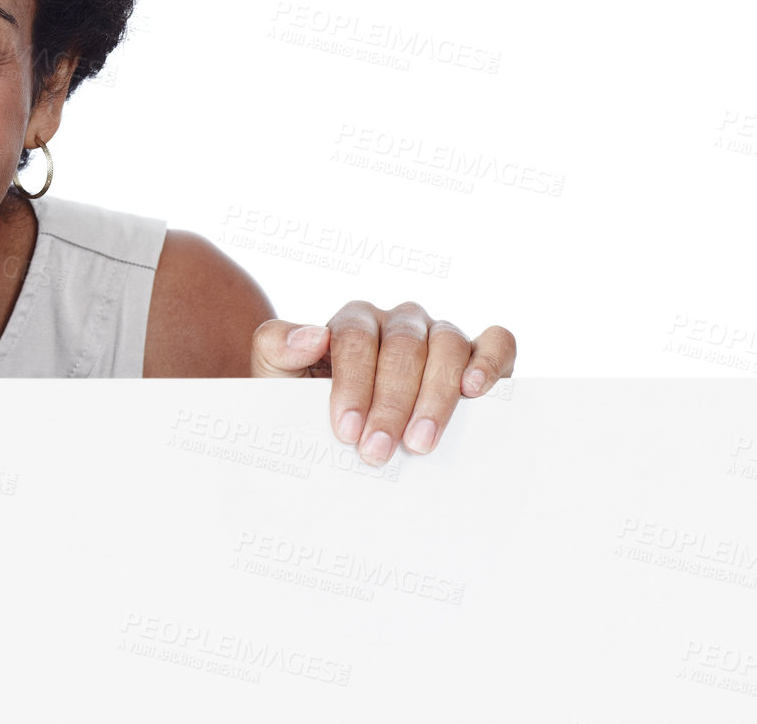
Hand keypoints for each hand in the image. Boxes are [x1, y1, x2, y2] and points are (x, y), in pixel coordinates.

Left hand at [249, 300, 515, 465]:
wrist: (344, 430)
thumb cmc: (311, 403)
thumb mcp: (278, 378)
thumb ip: (277, 348)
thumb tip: (313, 335)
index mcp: (352, 322)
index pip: (354, 339)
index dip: (352, 384)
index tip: (347, 431)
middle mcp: (398, 322)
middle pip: (402, 347)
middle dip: (390, 404)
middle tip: (378, 453)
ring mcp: (440, 334)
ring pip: (448, 345)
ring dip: (435, 396)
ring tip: (420, 444)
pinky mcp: (480, 353)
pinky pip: (497, 341)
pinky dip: (491, 360)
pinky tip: (475, 391)